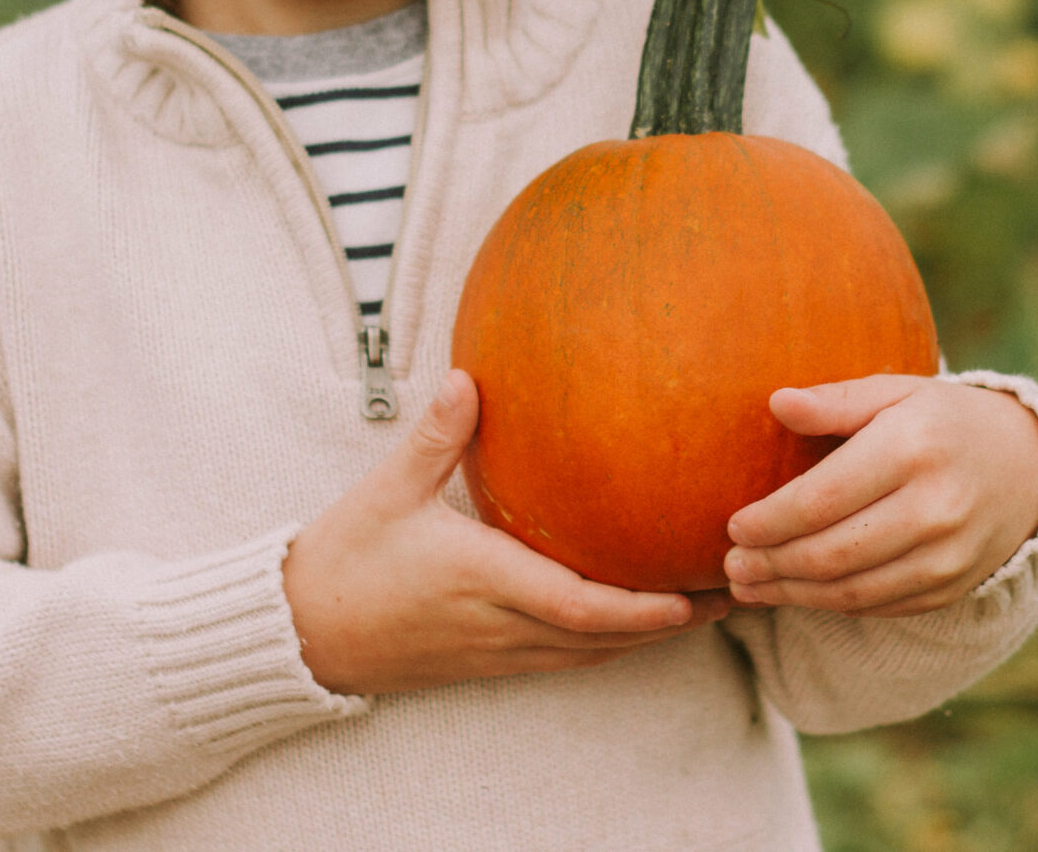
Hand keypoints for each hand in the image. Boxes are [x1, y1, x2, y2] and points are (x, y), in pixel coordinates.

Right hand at [283, 370, 727, 693]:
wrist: (298, 633)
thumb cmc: (343, 558)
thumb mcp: (386, 491)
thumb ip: (435, 436)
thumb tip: (471, 375)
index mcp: (482, 580)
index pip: (580, 608)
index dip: (643, 608)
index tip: (695, 592)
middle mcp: (499, 625)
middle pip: (605, 640)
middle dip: (674, 621)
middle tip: (738, 589)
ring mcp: (496, 650)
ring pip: (591, 655)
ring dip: (650, 635)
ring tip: (710, 603)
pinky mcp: (488, 661)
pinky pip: (566, 658)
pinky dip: (611, 642)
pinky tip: (641, 617)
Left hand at [722, 375, 1037, 616]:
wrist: (1022, 467)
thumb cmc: (940, 420)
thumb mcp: (895, 392)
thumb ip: (837, 399)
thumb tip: (778, 403)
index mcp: (914, 448)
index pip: (824, 498)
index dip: (771, 520)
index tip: (733, 526)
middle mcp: (936, 507)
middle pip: (832, 552)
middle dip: (771, 564)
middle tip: (730, 565)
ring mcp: (947, 556)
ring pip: (850, 590)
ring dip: (790, 593)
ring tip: (748, 586)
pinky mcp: (949, 588)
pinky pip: (876, 606)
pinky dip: (828, 604)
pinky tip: (795, 592)